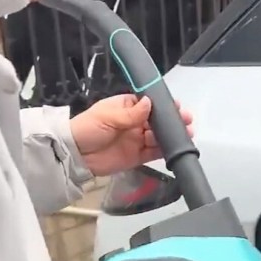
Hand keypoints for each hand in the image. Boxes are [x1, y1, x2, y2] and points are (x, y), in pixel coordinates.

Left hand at [70, 94, 194, 176]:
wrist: (75, 155)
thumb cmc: (87, 129)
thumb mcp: (107, 116)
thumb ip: (130, 113)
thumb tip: (149, 103)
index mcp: (126, 107)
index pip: (149, 104)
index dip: (163, 105)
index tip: (176, 106)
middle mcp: (134, 122)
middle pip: (158, 120)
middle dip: (172, 120)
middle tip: (186, 120)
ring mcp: (137, 140)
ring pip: (159, 136)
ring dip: (172, 135)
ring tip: (186, 134)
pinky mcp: (137, 157)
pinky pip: (154, 152)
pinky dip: (165, 150)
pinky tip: (174, 147)